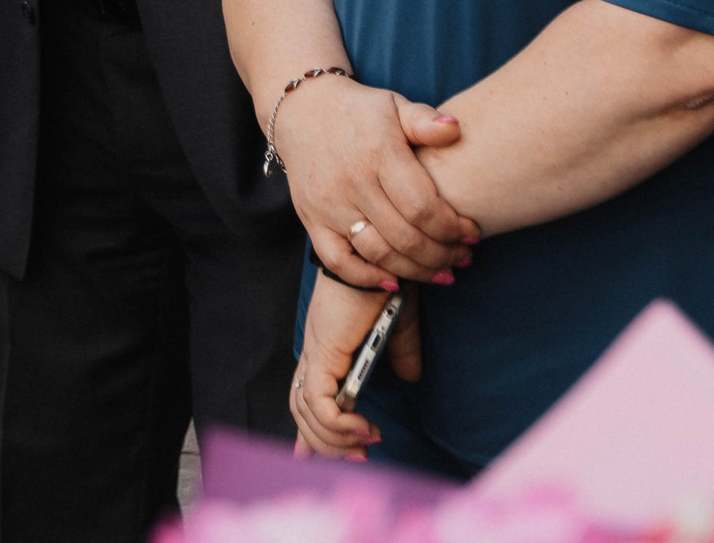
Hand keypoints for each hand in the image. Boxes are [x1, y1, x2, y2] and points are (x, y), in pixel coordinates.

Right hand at [279, 75, 477, 285]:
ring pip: (378, 253)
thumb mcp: (394, 105)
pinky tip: (394, 281)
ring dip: (416, 271)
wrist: (303, 110)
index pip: (422, 206)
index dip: (453, 228)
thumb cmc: (360, 111)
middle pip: (405, 237)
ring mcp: (328, 205)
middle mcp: (352, 183)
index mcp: (378, 154)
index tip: (473, 233)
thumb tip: (456, 130)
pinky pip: (338, 261)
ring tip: (442, 273)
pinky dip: (366, 277)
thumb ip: (425, 121)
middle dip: (443, 254)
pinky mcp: (311, 219)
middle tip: (464, 257)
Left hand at [291, 271, 390, 459]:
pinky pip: (321, 402)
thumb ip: (402, 353)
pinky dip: (339, 423)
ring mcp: (317, 352)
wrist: (378, 255)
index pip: (306, 394)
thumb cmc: (385, 283)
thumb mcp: (398, 327)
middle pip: (302, 409)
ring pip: (307, 411)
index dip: (306, 428)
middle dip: (324, 443)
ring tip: (364, 446)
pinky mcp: (325, 352)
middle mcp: (315, 352)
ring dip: (334, 438)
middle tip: (357, 457)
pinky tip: (362, 428)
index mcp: (326, 348)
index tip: (308, 456)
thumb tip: (411, 377)